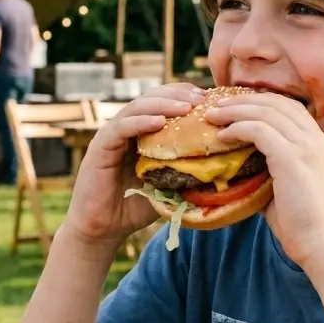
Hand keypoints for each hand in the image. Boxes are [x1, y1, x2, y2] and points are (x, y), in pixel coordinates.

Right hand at [61, 83, 204, 248]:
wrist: (103, 229)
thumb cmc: (135, 207)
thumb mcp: (168, 184)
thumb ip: (185, 170)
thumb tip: (223, 165)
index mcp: (141, 132)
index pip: (163, 103)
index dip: (184, 96)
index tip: (209, 98)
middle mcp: (126, 128)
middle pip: (151, 97)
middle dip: (177, 94)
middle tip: (201, 97)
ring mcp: (112, 135)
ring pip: (137, 107)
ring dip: (163, 104)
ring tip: (186, 107)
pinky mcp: (100, 147)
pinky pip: (121, 128)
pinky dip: (140, 122)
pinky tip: (159, 121)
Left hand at [206, 91, 323, 269]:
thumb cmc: (304, 226)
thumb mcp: (285, 190)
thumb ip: (268, 173)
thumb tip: (239, 168)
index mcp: (319, 144)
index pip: (289, 107)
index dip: (261, 102)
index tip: (236, 106)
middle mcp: (316, 139)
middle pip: (276, 102)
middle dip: (244, 99)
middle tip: (217, 103)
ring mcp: (306, 146)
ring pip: (265, 111)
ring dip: (235, 110)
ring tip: (212, 115)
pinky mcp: (292, 158)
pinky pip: (258, 130)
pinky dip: (237, 128)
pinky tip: (221, 136)